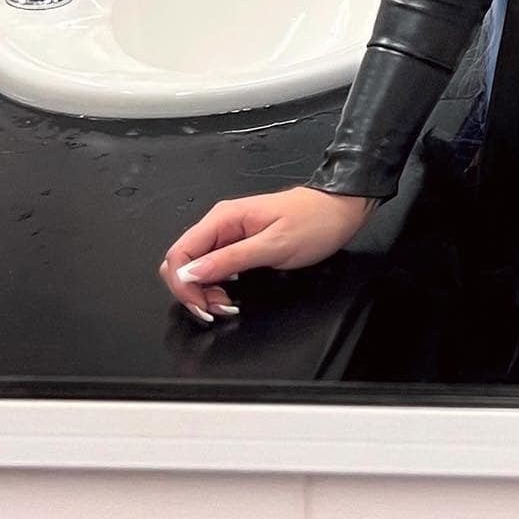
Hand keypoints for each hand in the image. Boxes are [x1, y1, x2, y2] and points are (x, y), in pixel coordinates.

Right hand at [157, 186, 378, 324]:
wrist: (340, 210)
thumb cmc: (313, 223)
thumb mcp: (274, 245)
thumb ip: (230, 259)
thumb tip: (189, 274)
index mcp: (223, 218)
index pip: (179, 253)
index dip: (183, 285)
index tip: (204, 307)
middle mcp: (220, 223)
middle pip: (182, 263)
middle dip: (192, 292)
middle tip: (220, 309)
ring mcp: (228, 234)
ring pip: (196, 268)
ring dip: (205, 292)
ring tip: (229, 305)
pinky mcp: (238, 244)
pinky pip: (213, 268)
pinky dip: (216, 287)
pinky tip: (232, 296)